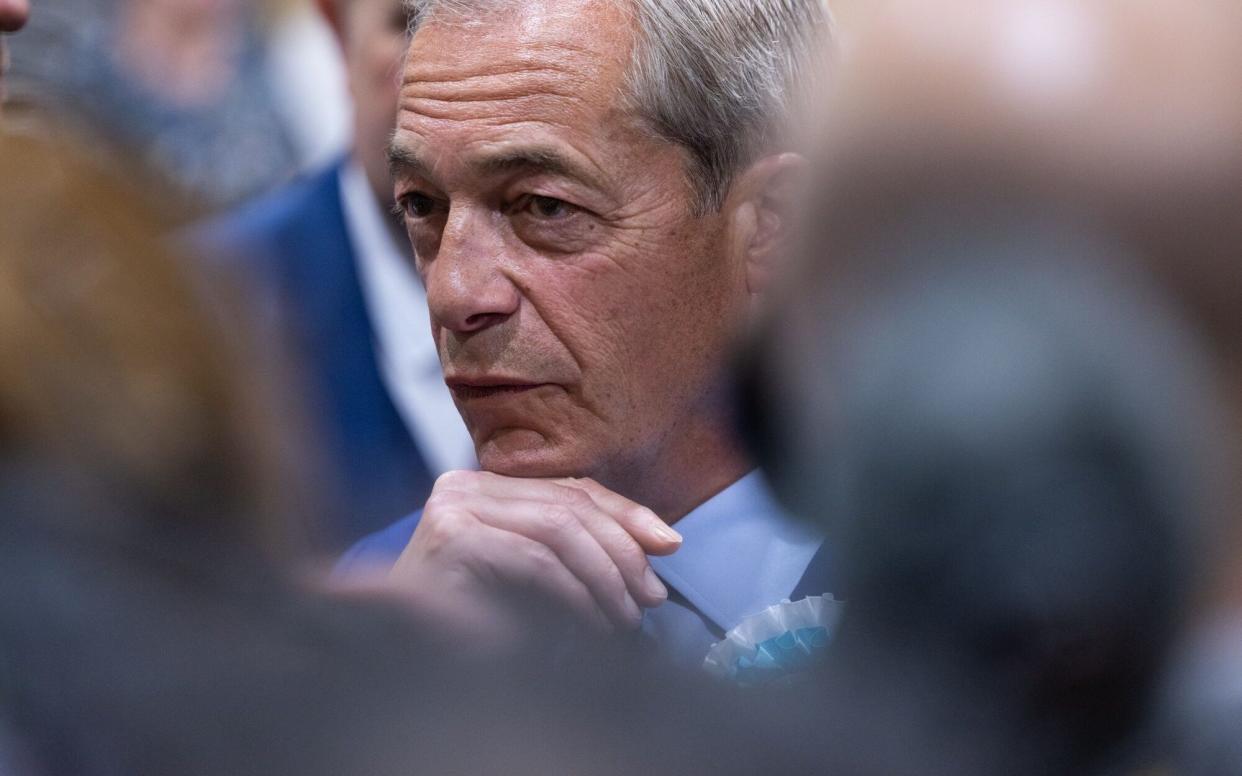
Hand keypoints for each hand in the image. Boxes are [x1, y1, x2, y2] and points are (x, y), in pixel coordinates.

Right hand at [387, 470, 681, 646]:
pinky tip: (592, 623)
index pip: (573, 490)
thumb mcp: (541, 574)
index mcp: (487, 485)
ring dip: (604, 576)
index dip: (628, 515)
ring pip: (560, 528)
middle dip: (623, 550)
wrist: (405, 655)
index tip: (670, 545)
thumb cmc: (473, 622)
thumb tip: (662, 542)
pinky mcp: (453, 537)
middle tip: (650, 596)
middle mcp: (465, 484)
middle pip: (570, 505)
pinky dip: (574, 594)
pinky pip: (536, 560)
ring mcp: (455, 506)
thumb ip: (584, 548)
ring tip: (625, 616)